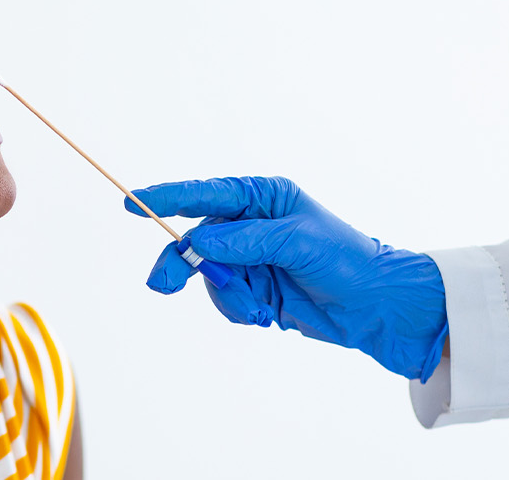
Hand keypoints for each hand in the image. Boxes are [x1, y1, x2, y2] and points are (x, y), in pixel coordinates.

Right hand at [127, 176, 448, 380]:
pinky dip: (238, 310)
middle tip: (163, 286)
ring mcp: (251, 259)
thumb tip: (198, 240)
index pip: (206, 194)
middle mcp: (251, 225)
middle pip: (194, 240)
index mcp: (263, 198)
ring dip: (227, 296)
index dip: (166, 198)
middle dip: (181, 264)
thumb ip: (245, 240)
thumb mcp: (298, 242)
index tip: (132, 203)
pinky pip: (224, 300)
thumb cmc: (347, 261)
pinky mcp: (254, 290)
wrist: (376, 308)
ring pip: (208, 276)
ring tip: (257, 309)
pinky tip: (266, 315)